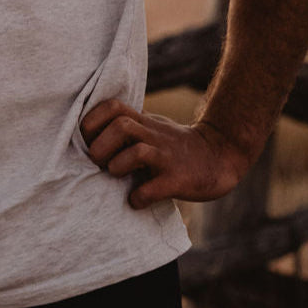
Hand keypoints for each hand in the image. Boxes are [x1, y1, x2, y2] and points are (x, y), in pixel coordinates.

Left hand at [79, 99, 249, 209]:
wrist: (221, 155)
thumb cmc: (176, 145)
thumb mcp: (151, 127)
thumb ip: (126, 126)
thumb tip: (88, 134)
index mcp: (144, 122)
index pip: (112, 106)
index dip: (93, 120)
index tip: (85, 138)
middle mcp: (154, 135)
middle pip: (120, 126)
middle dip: (100, 146)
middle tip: (98, 161)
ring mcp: (167, 157)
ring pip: (136, 151)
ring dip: (117, 166)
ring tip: (116, 175)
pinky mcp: (178, 180)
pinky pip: (152, 188)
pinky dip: (138, 197)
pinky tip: (135, 200)